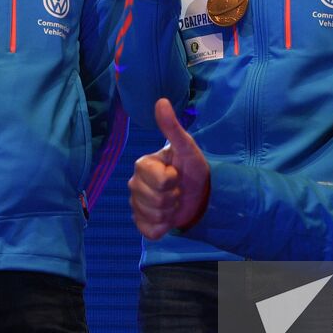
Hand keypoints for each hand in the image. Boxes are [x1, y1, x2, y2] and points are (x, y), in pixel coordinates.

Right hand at [129, 99, 210, 239]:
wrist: (199, 195)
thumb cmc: (191, 168)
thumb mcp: (187, 147)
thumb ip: (172, 127)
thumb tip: (161, 101)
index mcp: (142, 165)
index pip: (160, 180)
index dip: (173, 180)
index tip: (176, 174)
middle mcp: (134, 184)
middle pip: (156, 200)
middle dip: (172, 197)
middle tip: (177, 189)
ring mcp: (135, 205)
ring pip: (153, 216)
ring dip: (170, 212)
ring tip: (174, 201)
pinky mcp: (141, 223)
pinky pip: (150, 231)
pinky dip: (162, 227)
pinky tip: (167, 217)